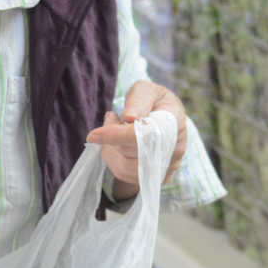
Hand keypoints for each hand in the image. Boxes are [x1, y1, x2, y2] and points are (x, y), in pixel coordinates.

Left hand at [86, 80, 186, 194]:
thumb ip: (138, 100)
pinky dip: (114, 159)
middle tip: (111, 118)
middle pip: (133, 153)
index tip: (93, 135)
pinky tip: (118, 144)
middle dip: (112, 137)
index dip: (117, 136)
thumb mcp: (146, 90)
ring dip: (110, 149)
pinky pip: (125, 175)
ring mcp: (167, 166)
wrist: (167, 117)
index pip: (145, 135)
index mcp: (173, 122)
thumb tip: (129, 117)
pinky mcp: (156, 177)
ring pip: (126, 168)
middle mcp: (175, 148)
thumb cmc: (153, 100)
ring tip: (114, 129)